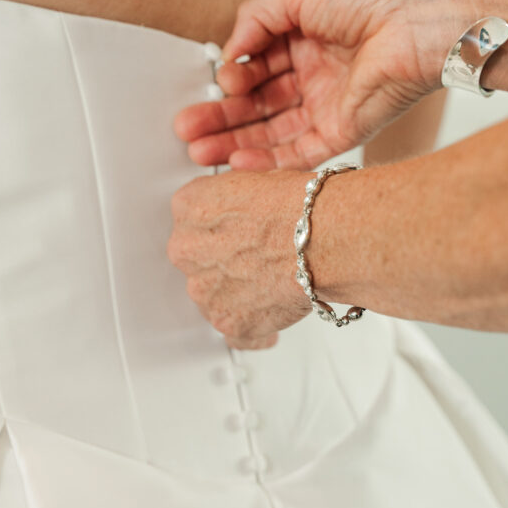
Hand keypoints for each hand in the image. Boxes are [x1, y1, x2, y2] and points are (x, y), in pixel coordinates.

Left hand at [167, 169, 311, 347]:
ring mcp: (204, 290)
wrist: (320, 240)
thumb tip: (248, 207)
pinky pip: (234, 330)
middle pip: (198, 258)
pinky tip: (267, 315)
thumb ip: (237, 198)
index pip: (193, 217)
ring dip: (235, 291)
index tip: (236, 228)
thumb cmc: (297, 209)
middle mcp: (187, 250)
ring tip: (269, 283)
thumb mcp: (258, 177)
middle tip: (256, 255)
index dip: (221, 224)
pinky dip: (252, 325)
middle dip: (223, 259)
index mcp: (190, 206)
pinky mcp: (227, 321)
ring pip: (212, 294)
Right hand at [174, 0, 465, 169]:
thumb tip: (228, 51)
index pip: (257, 67)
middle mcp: (316, 75)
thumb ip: (256, 19)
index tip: (215, 83)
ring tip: (197, 151)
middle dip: (221, 118)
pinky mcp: (345, 132)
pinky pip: (300, 152)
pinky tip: (235, 161)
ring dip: (234, 142)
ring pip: (272, 133)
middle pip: (258, 105)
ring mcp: (330, 105)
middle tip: (186, 129)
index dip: (232, 78)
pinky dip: (267, 160)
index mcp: (307, 39)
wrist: (418, 20)